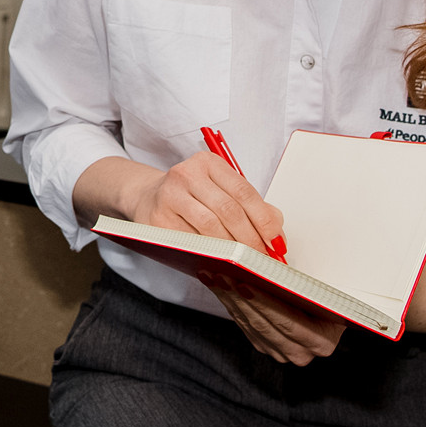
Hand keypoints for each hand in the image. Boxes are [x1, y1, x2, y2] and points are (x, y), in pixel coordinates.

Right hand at [121, 150, 285, 257]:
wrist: (149, 198)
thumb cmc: (192, 196)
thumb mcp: (221, 191)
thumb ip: (251, 206)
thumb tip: (276, 228)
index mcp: (208, 163)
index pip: (244, 192)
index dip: (264, 220)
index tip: (276, 243)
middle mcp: (186, 174)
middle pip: (228, 210)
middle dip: (251, 239)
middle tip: (263, 259)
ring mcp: (169, 195)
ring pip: (209, 227)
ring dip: (232, 250)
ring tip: (246, 263)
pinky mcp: (157, 219)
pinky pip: (190, 242)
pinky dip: (209, 255)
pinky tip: (221, 262)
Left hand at [197, 271, 345, 365]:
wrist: (329, 309)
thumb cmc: (329, 293)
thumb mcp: (323, 286)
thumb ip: (303, 284)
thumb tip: (268, 261)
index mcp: (323, 340)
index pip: (288, 322)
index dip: (263, 303)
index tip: (243, 283)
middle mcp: (302, 353)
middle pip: (264, 324)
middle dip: (239, 297)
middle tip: (221, 274)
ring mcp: (282, 352)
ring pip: (250, 324)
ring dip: (229, 298)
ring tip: (213, 275)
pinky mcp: (265, 346)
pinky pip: (243, 324)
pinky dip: (230, 302)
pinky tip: (217, 285)